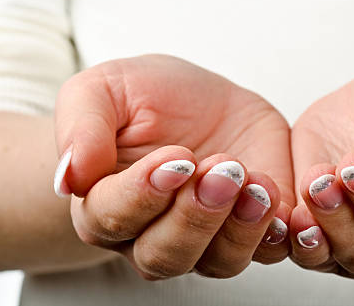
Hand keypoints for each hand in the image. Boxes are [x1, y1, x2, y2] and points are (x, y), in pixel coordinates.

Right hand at [54, 54, 292, 278]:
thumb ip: (81, 129)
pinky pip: (267, 250)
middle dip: (196, 216)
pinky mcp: (253, 227)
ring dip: (240, 227)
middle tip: (221, 169)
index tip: (177, 158)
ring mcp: (207, 237)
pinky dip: (278, 233)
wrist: (199, 100)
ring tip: (257, 182)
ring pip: (218, 261)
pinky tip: (284, 200)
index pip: (114, 217)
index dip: (145, 193)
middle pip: (165, 254)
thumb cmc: (145, 98)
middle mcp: (152, 234)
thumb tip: (69, 178)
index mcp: (107, 204)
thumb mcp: (103, 91)